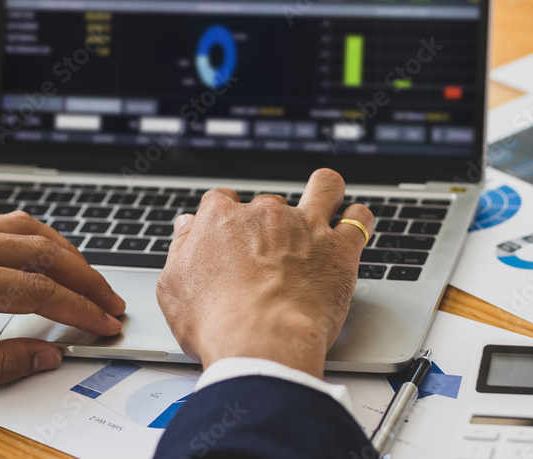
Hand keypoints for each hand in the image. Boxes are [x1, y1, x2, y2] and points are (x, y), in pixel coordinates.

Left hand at [0, 211, 125, 397]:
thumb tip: (46, 355)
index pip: (35, 289)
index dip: (77, 308)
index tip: (102, 323)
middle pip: (40, 249)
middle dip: (83, 277)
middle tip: (109, 302)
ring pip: (24, 226)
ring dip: (64, 251)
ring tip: (88, 278)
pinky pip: (0, 222)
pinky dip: (34, 236)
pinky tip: (46, 252)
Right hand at [156, 168, 372, 378]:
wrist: (260, 344)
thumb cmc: (215, 323)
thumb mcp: (173, 288)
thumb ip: (182, 249)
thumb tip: (187, 227)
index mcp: (221, 219)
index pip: (222, 201)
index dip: (227, 217)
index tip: (231, 234)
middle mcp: (264, 214)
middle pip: (269, 203)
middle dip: (271, 223)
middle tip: (271, 252)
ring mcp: (305, 227)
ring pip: (323, 188)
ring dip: (324, 192)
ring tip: (325, 202)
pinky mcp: (339, 248)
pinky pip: (358, 218)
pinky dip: (358, 219)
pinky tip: (353, 225)